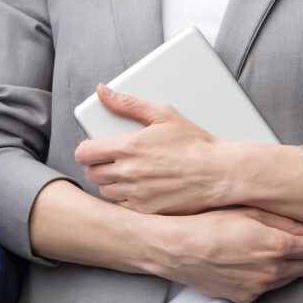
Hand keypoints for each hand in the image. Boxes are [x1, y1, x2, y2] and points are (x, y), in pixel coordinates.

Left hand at [77, 85, 229, 214]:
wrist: (218, 173)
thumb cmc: (194, 143)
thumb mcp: (163, 114)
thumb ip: (128, 103)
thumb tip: (102, 91)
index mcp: (128, 147)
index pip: (84, 153)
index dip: (86, 148)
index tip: (94, 146)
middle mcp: (128, 173)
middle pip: (91, 172)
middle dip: (97, 164)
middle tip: (112, 157)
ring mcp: (136, 194)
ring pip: (104, 190)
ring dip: (109, 181)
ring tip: (127, 171)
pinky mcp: (146, 210)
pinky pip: (121, 206)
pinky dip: (124, 197)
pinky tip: (138, 186)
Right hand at [138, 206, 302, 302]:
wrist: (178, 249)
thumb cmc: (211, 224)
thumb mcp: (250, 212)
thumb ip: (285, 221)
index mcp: (276, 247)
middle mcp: (272, 272)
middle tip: (289, 241)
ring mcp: (259, 288)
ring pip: (289, 279)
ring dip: (286, 266)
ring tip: (266, 250)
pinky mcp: (245, 298)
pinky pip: (267, 289)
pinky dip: (266, 278)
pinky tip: (249, 264)